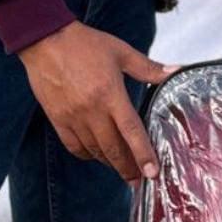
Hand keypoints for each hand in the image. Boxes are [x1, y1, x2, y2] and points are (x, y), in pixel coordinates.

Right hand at [18, 20, 176, 184]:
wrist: (46, 41)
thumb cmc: (86, 44)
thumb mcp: (121, 52)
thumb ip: (148, 68)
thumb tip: (175, 71)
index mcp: (110, 94)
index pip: (131, 131)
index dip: (143, 154)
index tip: (152, 173)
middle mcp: (92, 110)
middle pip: (113, 149)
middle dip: (128, 168)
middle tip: (138, 181)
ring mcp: (73, 117)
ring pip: (95, 150)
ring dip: (110, 162)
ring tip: (123, 169)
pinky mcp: (58, 119)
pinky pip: (74, 146)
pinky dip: (88, 154)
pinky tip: (97, 155)